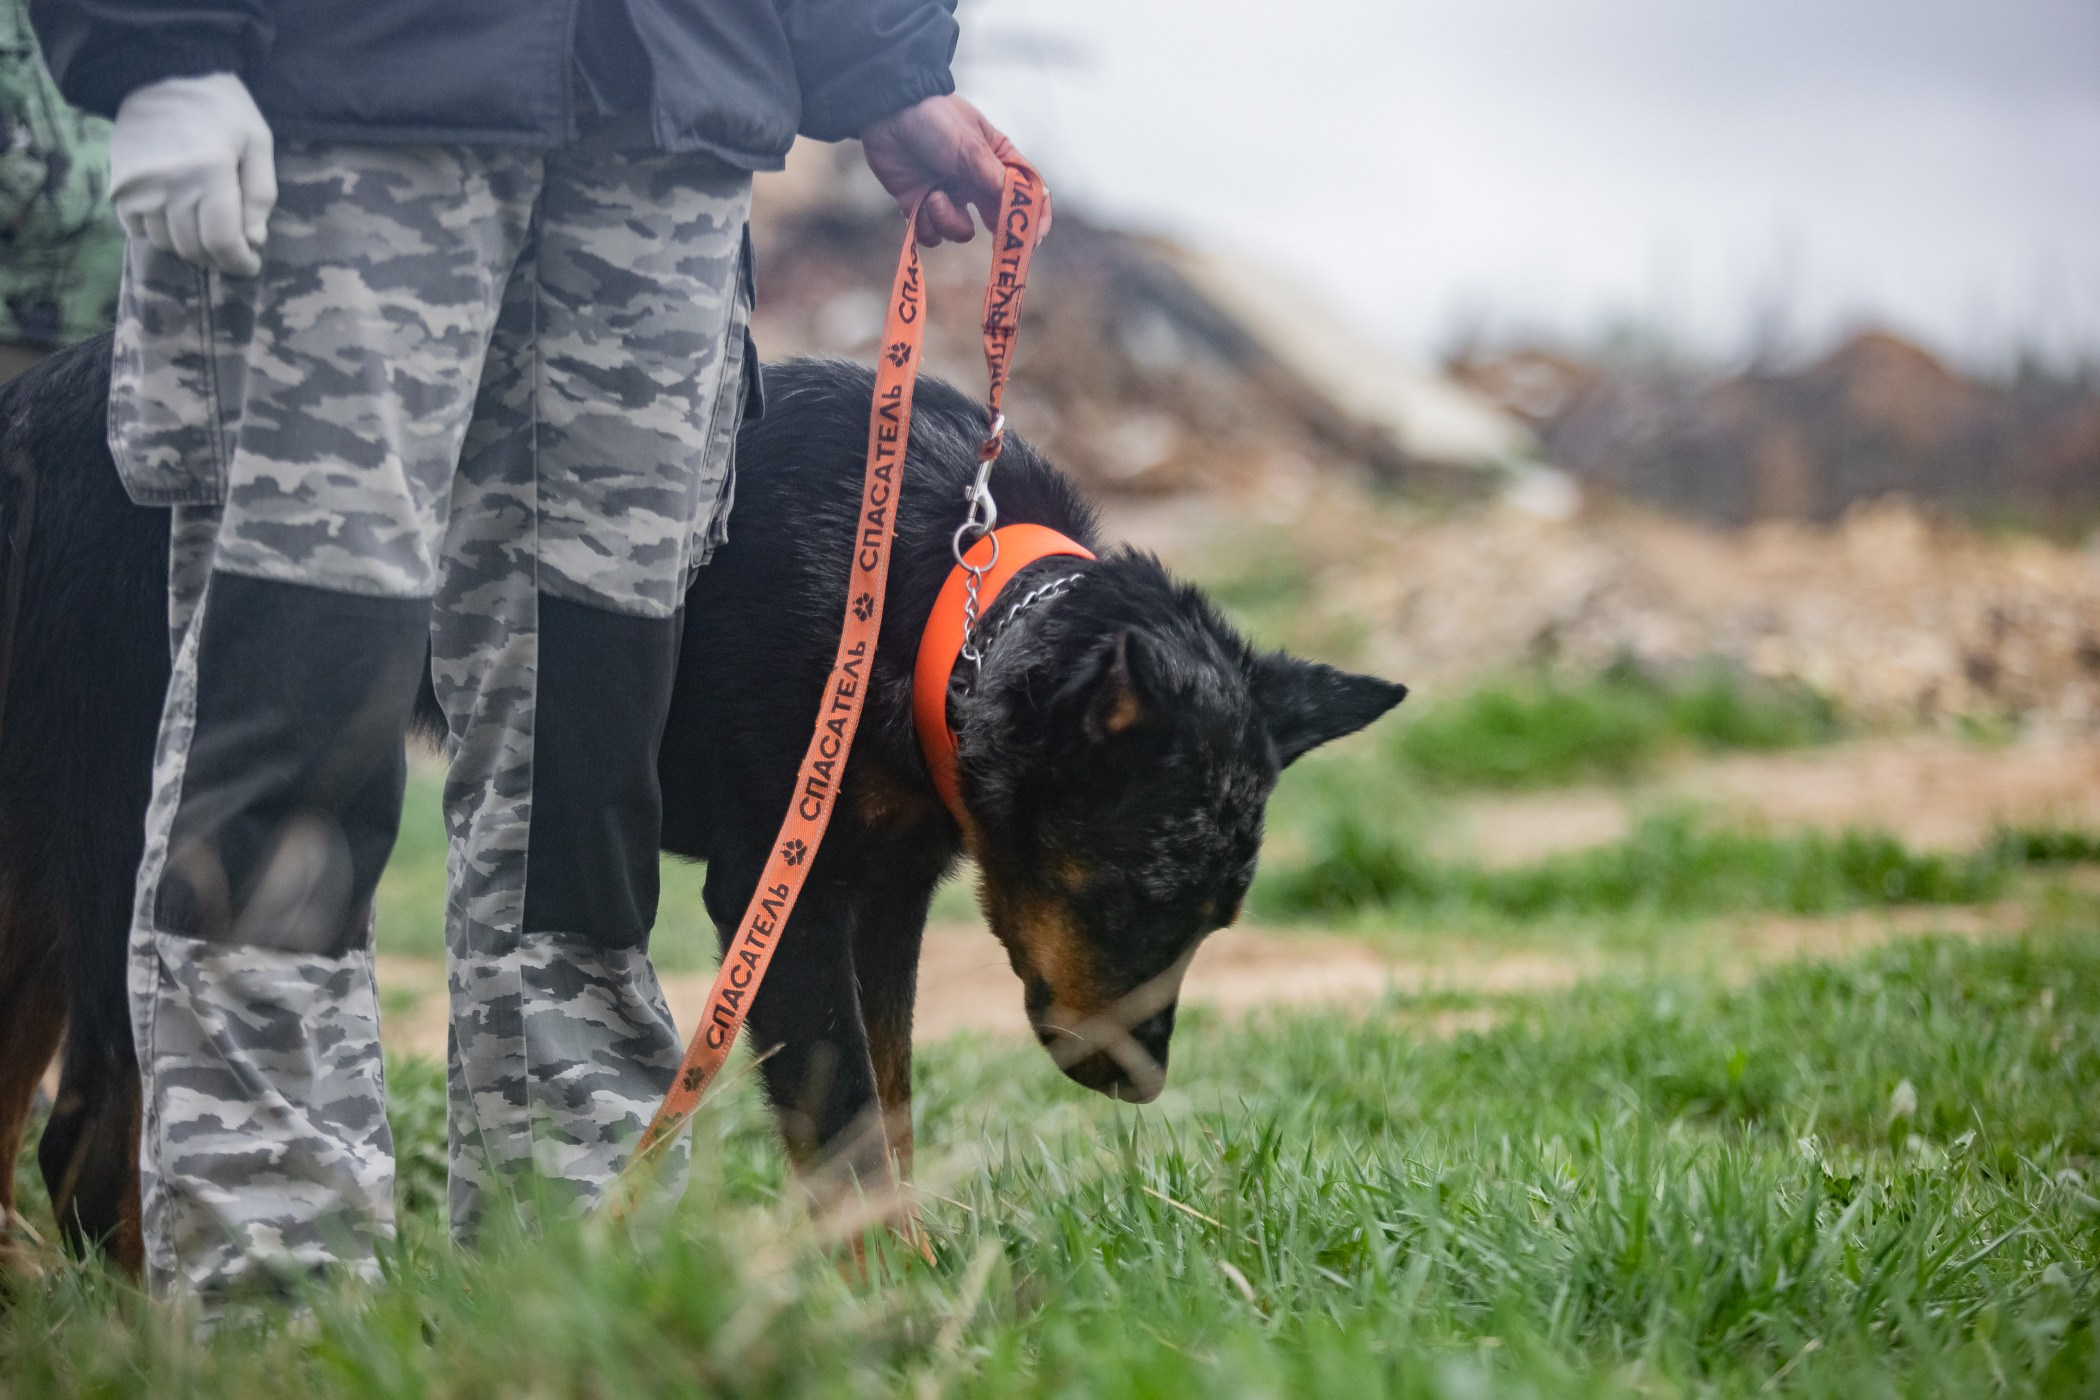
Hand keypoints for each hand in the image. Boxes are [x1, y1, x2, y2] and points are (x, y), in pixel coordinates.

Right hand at [110, 74, 276, 276]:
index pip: (223, 242)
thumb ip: (260, 194)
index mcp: (210, 173)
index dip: (239, 262)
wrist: (159, 73)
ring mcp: (139, 187)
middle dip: (218, 259)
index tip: (250, 265)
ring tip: (205, 233)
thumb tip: (254, 241)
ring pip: (166, 243)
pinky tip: (175, 220)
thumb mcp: (258, 142)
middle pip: (194, 248)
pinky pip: (138, 230)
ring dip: (189, 247)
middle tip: (232, 251)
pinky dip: (159, 234)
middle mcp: (170, 184)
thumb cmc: (220, 107)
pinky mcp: (119, 186)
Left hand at [860, 95, 1047, 246]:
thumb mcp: (969, 145)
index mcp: (997, 163)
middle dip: (999, 239)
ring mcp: (951, 197)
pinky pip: (931, 235)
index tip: (1033, 241)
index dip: (1036, 219)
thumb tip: (1023, 201)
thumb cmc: (934, 119)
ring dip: (947, 221)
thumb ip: (996, 177)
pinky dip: (924, 225)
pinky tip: (917, 202)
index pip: (1029, 194)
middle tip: (1001, 254)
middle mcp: (977, 184)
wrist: (887, 114)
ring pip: (961, 233)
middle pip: (1000, 222)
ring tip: (934, 197)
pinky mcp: (922, 207)